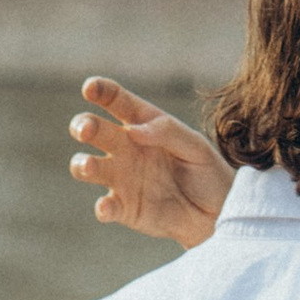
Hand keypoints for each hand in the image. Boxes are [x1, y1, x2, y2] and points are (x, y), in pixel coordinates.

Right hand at [68, 82, 232, 249]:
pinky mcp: (124, 209)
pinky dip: (103, 208)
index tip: (90, 88)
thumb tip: (133, 130)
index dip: (101, 91)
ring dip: (82, 164)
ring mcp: (121, 179)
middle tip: (86, 128)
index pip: (117, 101)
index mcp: (143, 124)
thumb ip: (167, 132)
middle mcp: (125, 148)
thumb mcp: (195, 146)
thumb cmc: (206, 171)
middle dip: (84, 125)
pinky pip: (105, 207)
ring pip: (87, 166)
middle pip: (94, 130)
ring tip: (89, 165)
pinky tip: (107, 207)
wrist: (218, 212)